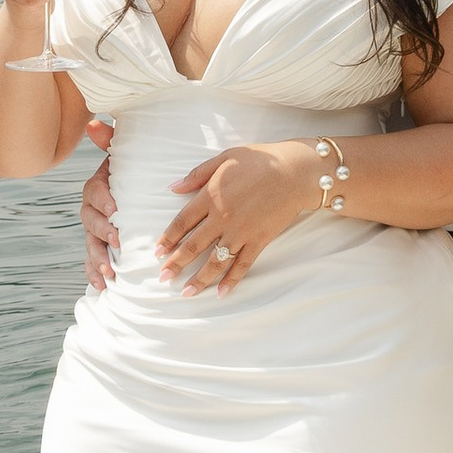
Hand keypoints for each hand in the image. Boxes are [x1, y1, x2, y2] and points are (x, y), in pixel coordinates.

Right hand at [80, 123, 118, 289]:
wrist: (140, 188)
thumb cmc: (134, 170)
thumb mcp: (125, 154)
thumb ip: (111, 140)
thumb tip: (93, 123)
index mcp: (98, 186)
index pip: (95, 192)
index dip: (103, 201)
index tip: (116, 211)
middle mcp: (92, 209)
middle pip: (90, 221)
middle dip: (102, 232)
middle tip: (117, 240)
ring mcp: (94, 230)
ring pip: (90, 244)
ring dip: (97, 259)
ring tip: (109, 272)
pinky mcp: (99, 247)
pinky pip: (91, 262)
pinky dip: (94, 274)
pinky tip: (102, 286)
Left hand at [156, 143, 320, 294]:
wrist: (295, 171)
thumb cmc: (260, 160)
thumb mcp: (224, 158)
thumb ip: (197, 174)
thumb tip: (172, 187)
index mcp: (211, 196)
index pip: (183, 222)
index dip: (168, 238)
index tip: (158, 251)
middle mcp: (223, 217)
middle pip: (194, 246)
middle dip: (176, 263)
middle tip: (163, 277)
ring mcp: (241, 232)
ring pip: (215, 261)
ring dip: (199, 278)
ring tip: (185, 292)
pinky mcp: (259, 240)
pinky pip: (243, 265)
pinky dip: (231, 280)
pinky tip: (221, 293)